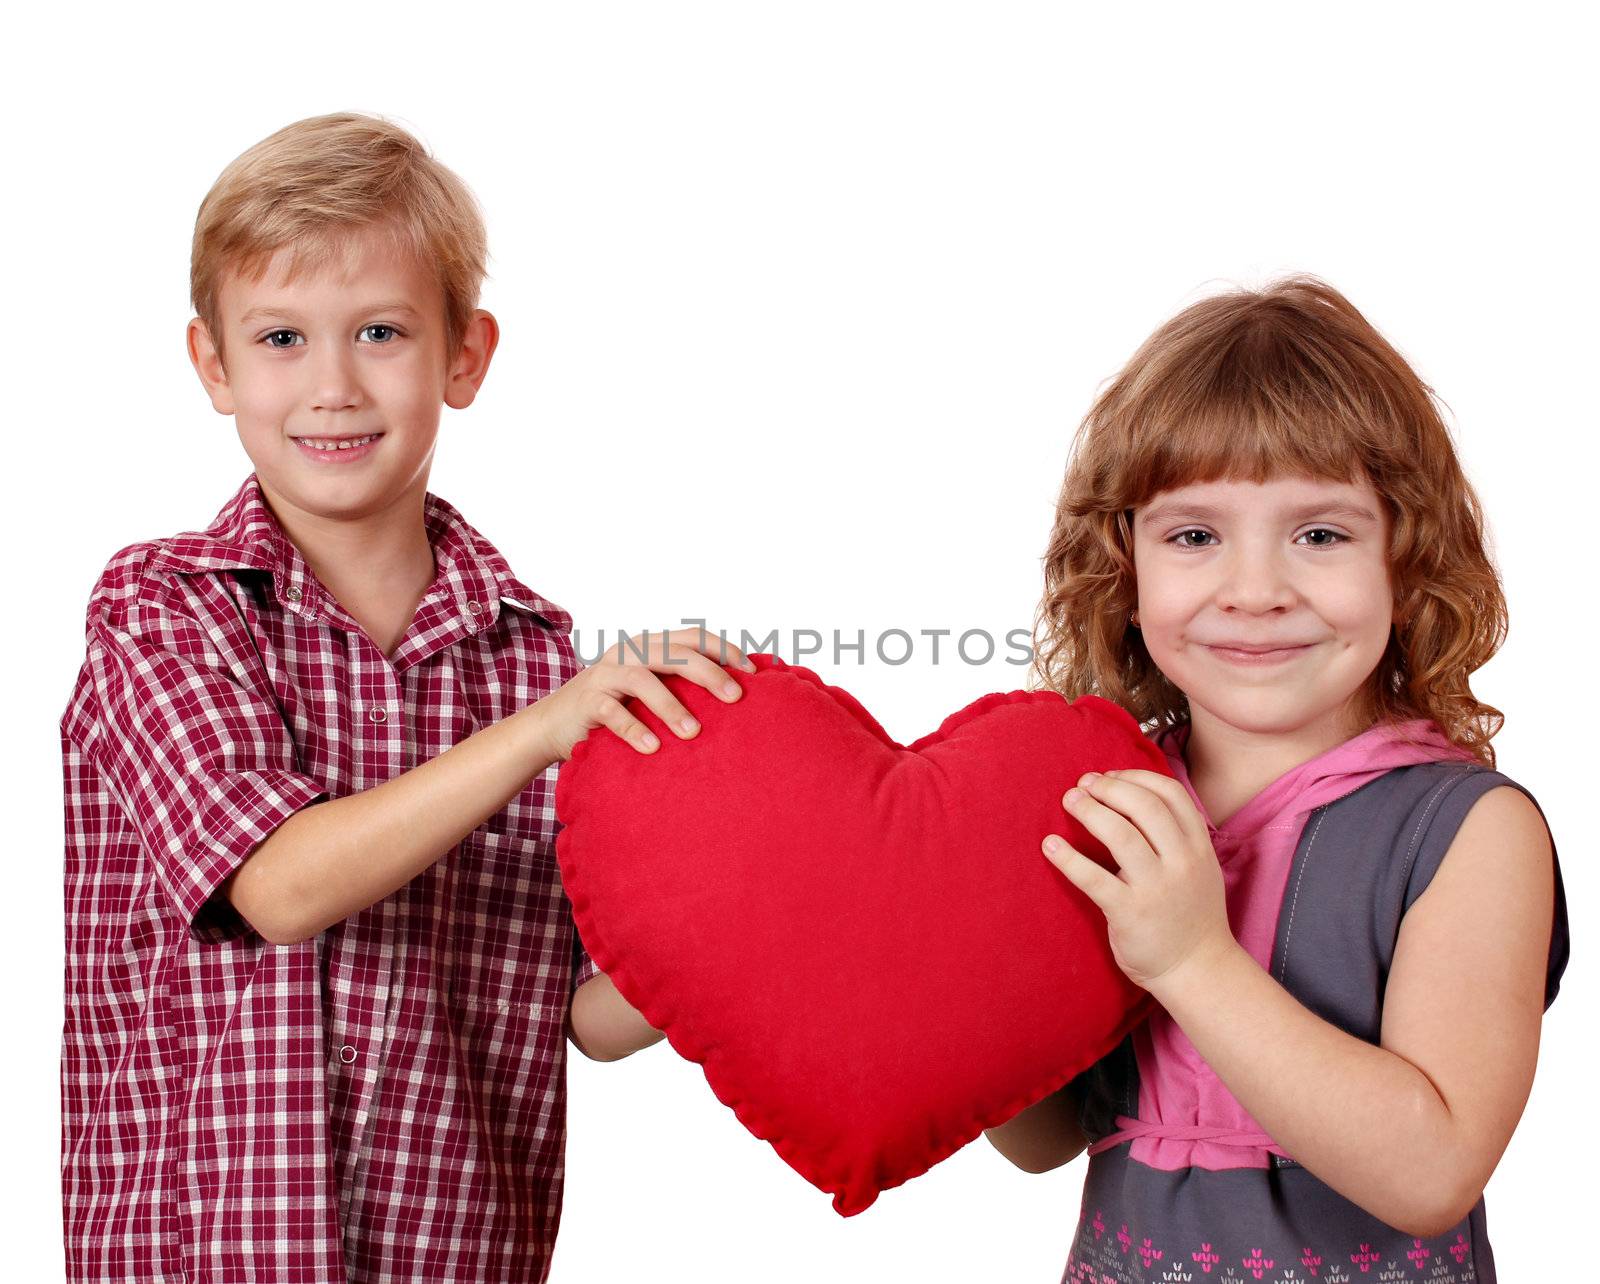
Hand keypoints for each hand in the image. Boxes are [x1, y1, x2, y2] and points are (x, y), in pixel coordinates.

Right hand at [537, 626, 754, 761]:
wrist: (554, 725)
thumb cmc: (616, 710)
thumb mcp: (650, 692)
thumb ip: (682, 687)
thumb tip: (737, 696)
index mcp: (650, 646)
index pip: (693, 637)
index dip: (724, 650)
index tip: (752, 673)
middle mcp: (629, 653)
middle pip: (674, 654)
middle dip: (708, 674)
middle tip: (735, 698)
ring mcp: (606, 675)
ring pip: (643, 680)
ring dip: (671, 706)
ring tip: (693, 733)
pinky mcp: (588, 701)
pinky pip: (612, 712)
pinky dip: (634, 729)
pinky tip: (653, 749)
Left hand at [1041, 767, 1235, 992]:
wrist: (1198, 970)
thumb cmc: (1190, 915)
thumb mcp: (1201, 868)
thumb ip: (1177, 837)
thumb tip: (1132, 799)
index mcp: (1199, 847)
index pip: (1170, 794)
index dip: (1136, 777)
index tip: (1110, 775)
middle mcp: (1181, 862)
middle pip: (1144, 806)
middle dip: (1109, 788)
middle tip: (1083, 784)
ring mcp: (1157, 888)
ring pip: (1121, 834)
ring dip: (1089, 811)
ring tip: (1069, 800)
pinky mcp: (1130, 913)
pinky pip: (1094, 878)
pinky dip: (1068, 858)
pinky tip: (1050, 845)